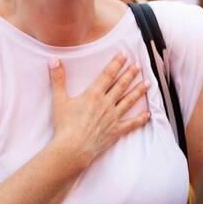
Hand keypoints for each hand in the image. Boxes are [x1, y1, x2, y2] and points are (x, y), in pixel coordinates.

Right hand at [48, 54, 149, 168]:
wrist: (72, 148)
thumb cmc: (65, 125)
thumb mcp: (59, 100)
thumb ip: (58, 79)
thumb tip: (54, 60)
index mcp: (94, 94)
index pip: (108, 75)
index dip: (117, 63)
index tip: (124, 55)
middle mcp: (106, 104)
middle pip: (122, 85)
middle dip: (131, 74)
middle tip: (139, 65)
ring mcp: (113, 117)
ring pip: (129, 101)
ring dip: (139, 91)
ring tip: (148, 82)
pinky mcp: (116, 131)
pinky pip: (132, 124)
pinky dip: (141, 119)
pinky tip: (148, 114)